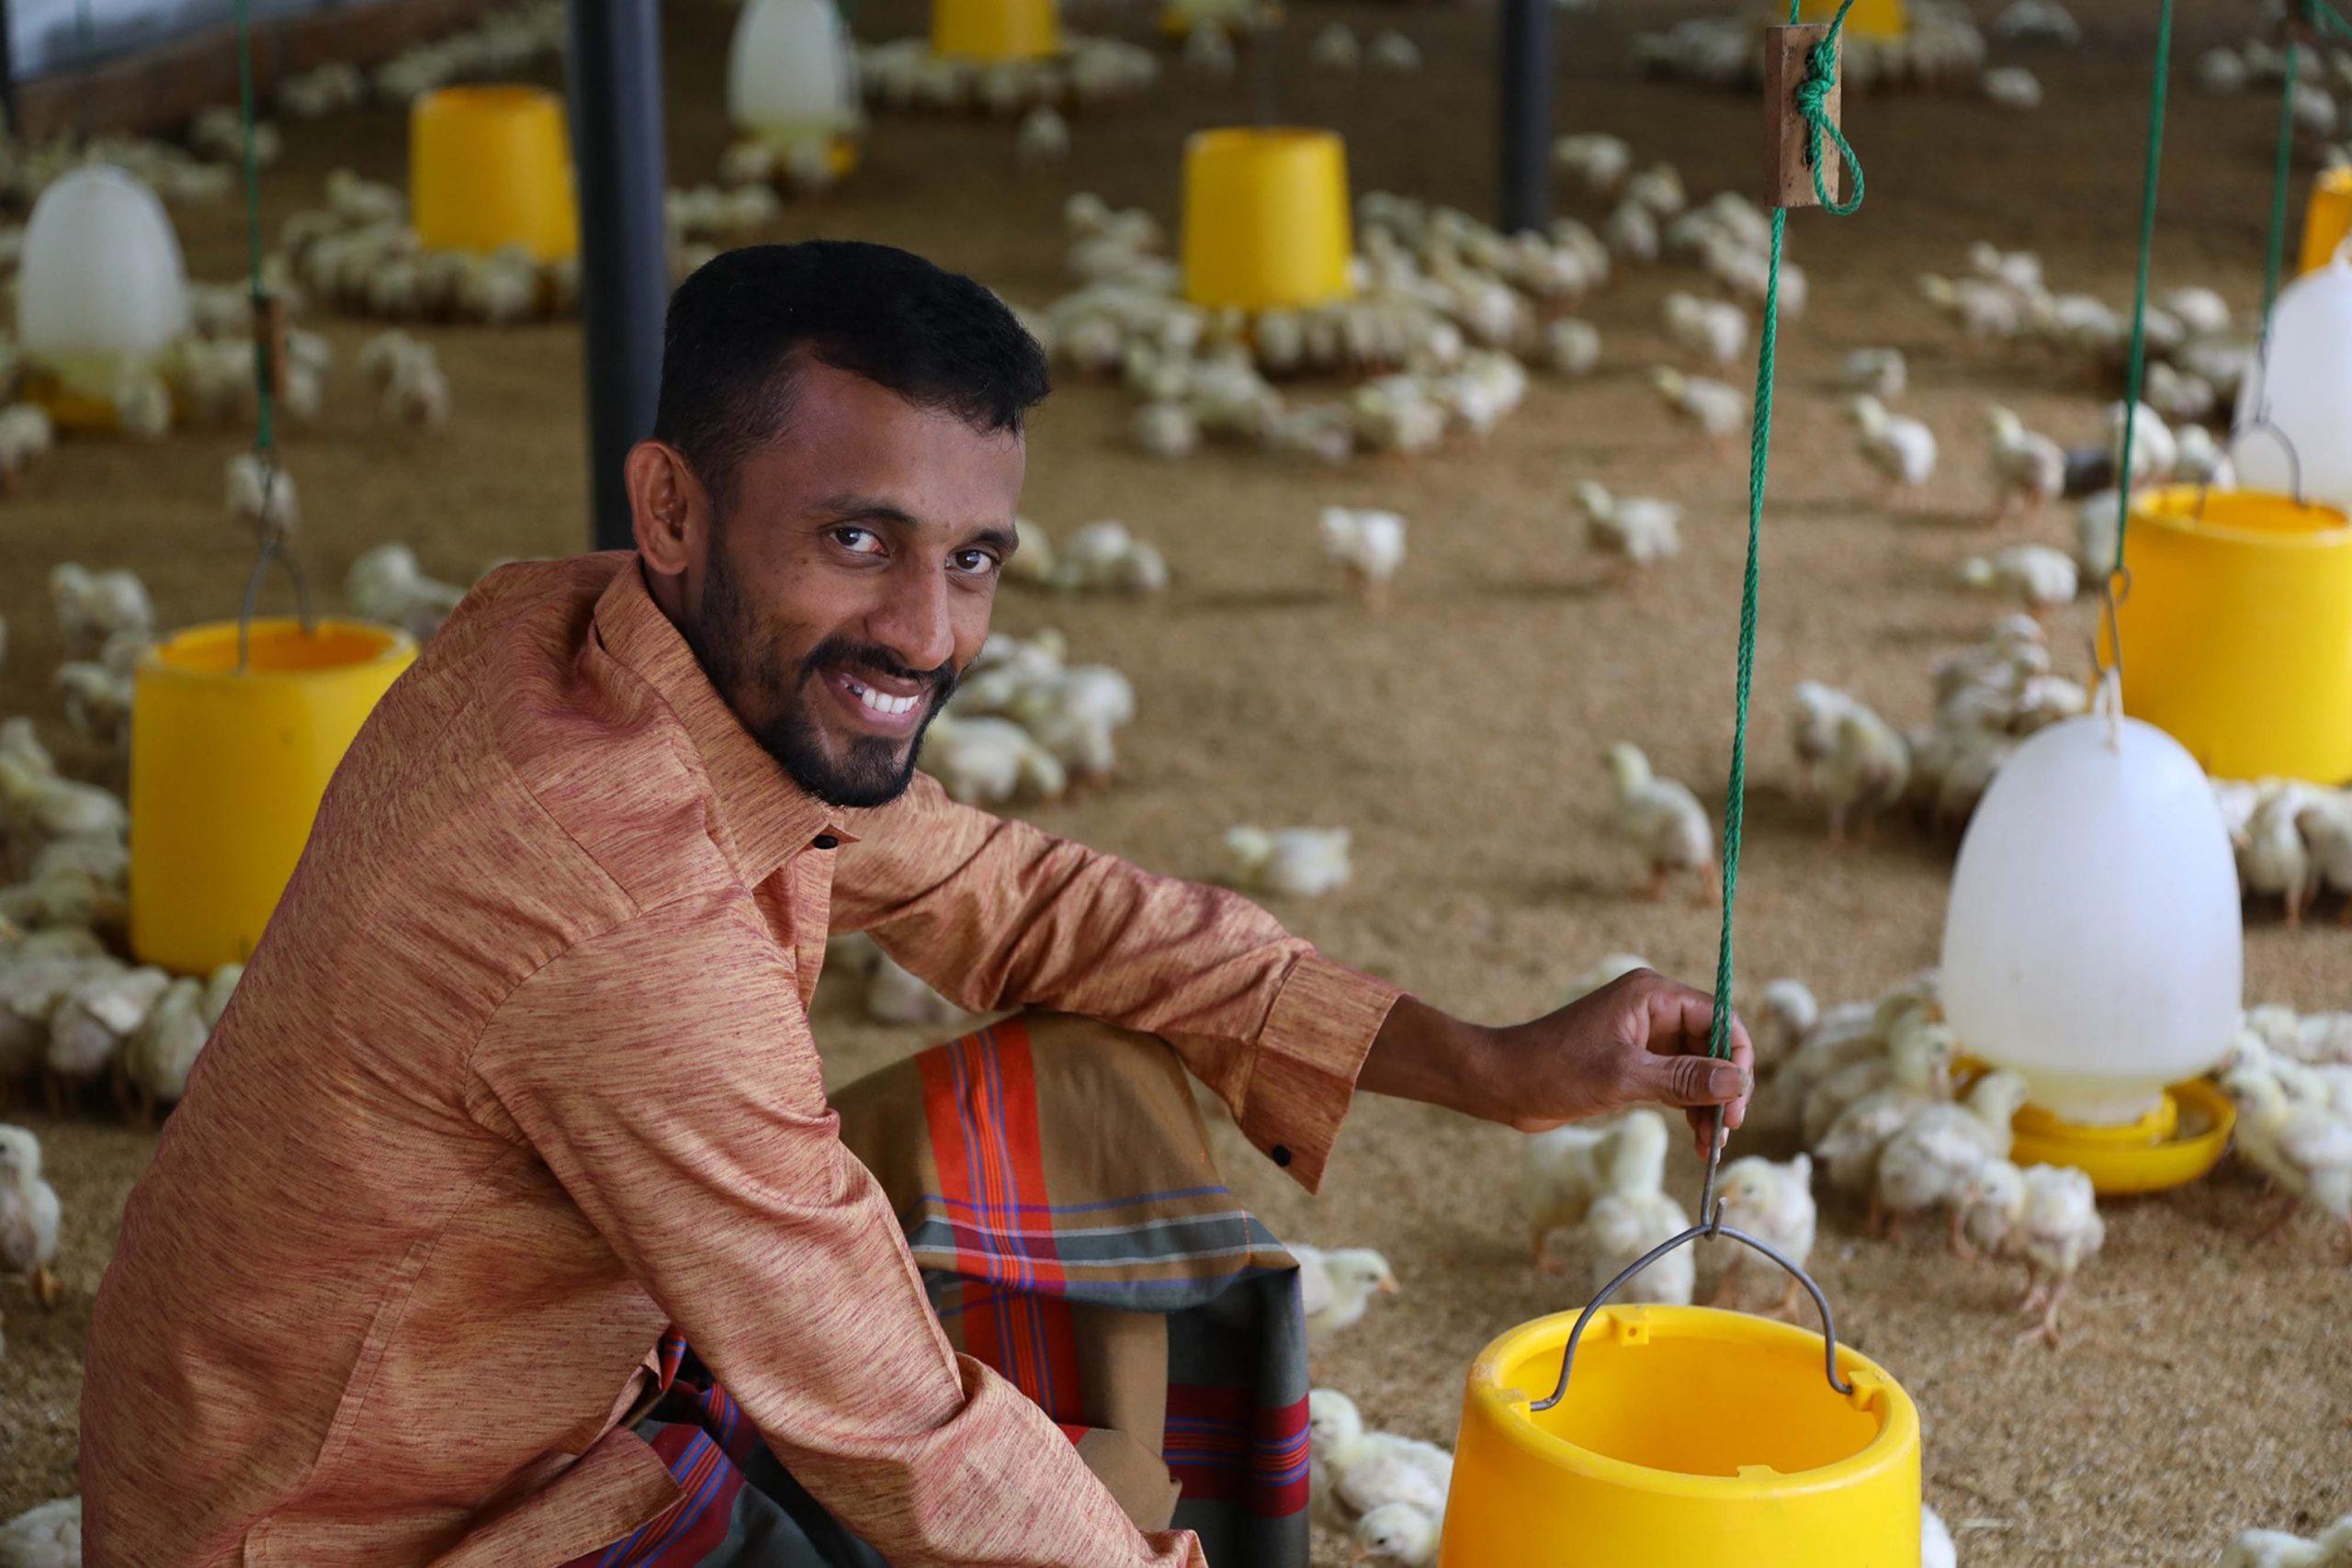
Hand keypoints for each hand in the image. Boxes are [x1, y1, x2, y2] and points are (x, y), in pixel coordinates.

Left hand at [1361, 970, 1752, 1159]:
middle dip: (1723, 1088)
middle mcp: (1651, 1009)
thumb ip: (1684, 1079)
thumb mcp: (1624, 1077)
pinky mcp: (1630, 1061)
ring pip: (1696, 1067)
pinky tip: (1695, 1138)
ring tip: (1708, 1147)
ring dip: (1707, 1104)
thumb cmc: (1553, 1070)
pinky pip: (1675, 1081)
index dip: (1736, 1059)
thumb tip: (1738, 1082)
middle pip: (1711, 1044)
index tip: (1737, 1105)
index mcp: (1651, 995)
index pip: (1719, 1017)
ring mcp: (1642, 1036)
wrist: (1500, 1082)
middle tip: (1726, 1134)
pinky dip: (1687, 1107)